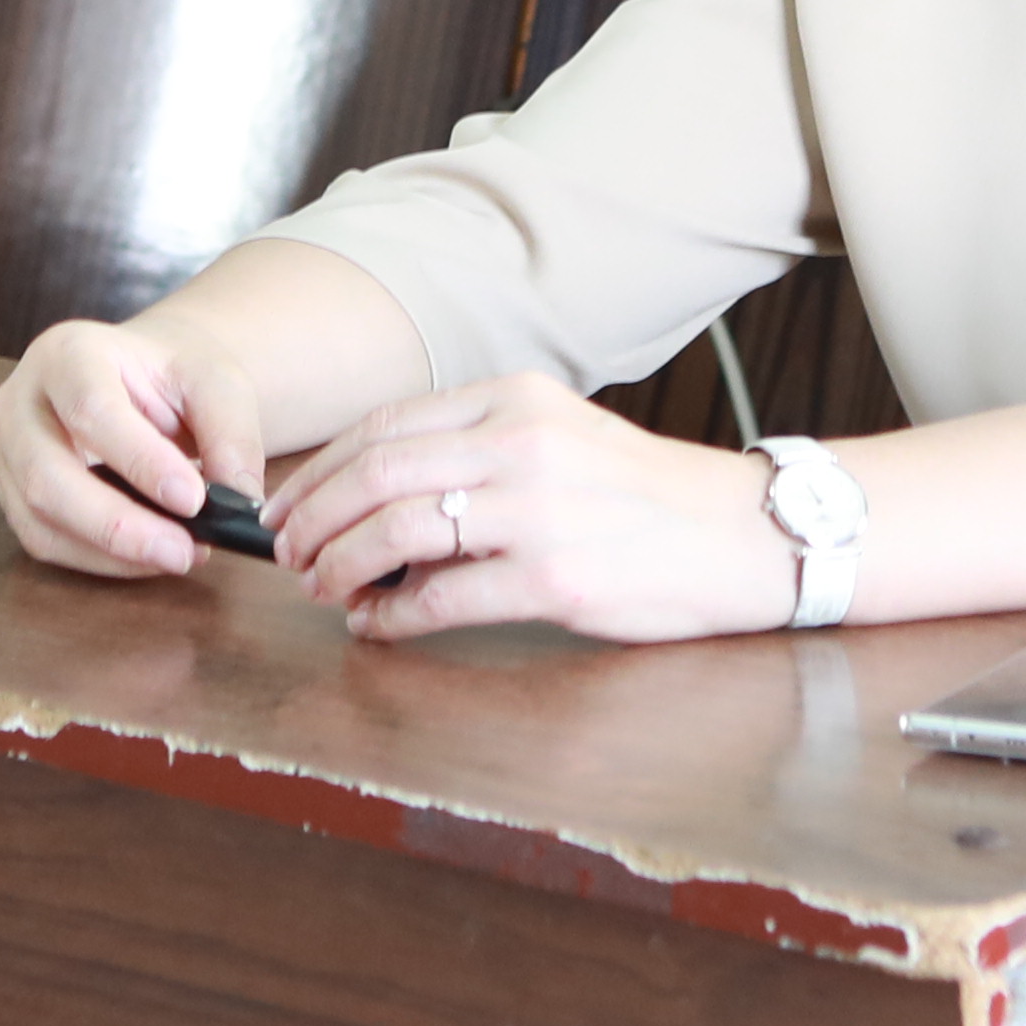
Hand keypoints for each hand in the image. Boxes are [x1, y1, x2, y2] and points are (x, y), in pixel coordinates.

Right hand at [0, 319, 271, 579]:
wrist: (140, 379)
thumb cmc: (172, 376)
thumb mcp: (215, 381)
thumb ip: (230, 433)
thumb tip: (238, 500)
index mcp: (68, 352)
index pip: (92, 410)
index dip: (138, 460)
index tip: (193, 500)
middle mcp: (21, 400)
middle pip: (48, 474)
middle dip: (118, 524)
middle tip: (183, 551)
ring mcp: (7, 451)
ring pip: (39, 517)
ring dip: (109, 551)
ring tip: (176, 556)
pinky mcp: (12, 494)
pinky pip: (43, 540)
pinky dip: (97, 560)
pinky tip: (145, 559)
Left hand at [267, 376, 799, 646]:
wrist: (739, 534)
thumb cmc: (644, 495)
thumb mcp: (559, 437)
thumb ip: (477, 449)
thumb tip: (379, 493)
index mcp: (515, 398)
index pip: (386, 425)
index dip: (320, 470)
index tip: (286, 506)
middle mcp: (520, 443)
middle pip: (376, 474)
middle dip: (313, 520)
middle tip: (288, 557)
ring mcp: (537, 511)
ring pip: (396, 532)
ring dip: (341, 567)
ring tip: (324, 591)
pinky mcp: (554, 579)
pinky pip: (441, 600)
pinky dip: (392, 618)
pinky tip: (377, 626)